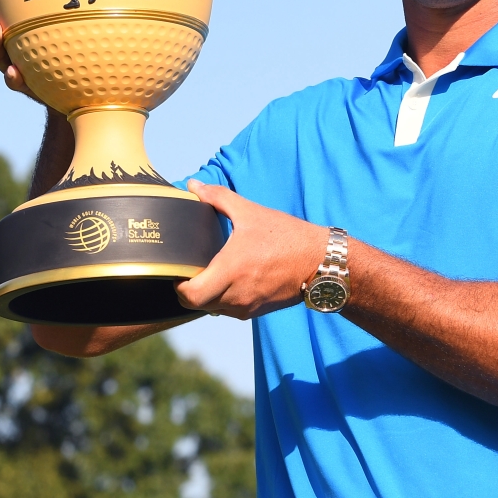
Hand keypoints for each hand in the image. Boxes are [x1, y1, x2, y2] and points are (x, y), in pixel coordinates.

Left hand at [175, 182, 326, 319]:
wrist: (320, 261)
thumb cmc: (287, 236)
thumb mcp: (251, 212)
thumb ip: (218, 197)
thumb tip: (193, 185)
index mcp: (231, 270)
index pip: (190, 294)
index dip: (178, 285)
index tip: (179, 270)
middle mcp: (237, 294)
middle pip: (196, 305)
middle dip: (189, 291)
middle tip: (189, 272)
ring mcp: (247, 306)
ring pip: (212, 309)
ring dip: (206, 296)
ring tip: (209, 274)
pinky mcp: (257, 312)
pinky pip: (229, 311)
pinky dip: (223, 300)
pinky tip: (229, 281)